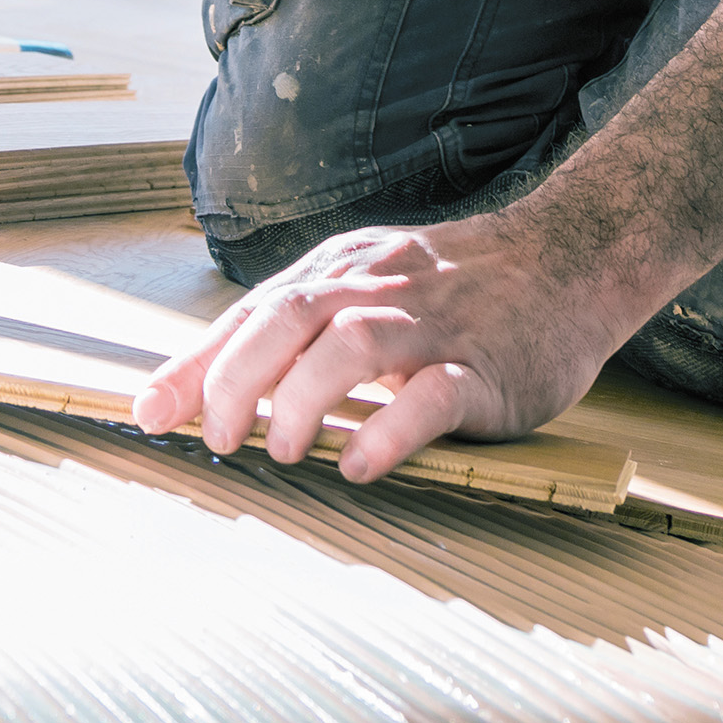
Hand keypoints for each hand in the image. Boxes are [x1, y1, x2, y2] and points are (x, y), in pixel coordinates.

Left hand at [130, 216, 625, 480]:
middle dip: (236, 382)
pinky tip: (362, 466)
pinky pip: (434, 397)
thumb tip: (201, 385)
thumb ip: (295, 329)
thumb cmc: (458, 288)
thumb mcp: (367, 285)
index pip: (251, 314)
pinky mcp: (486, 367)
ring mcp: (433, 326)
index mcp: (340, 271)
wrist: (576, 256)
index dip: (194, 366)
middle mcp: (377, 289)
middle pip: (287, 318)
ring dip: (302, 401)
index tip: (147, 415)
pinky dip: (390, 430)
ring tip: (284, 452)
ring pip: (351, 347)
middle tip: (216, 440)